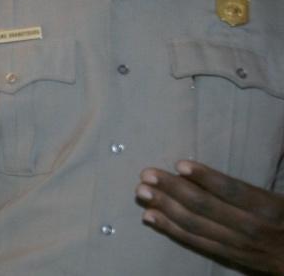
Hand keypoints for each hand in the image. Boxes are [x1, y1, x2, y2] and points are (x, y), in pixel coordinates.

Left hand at [137, 161, 283, 273]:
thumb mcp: (280, 200)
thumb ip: (251, 186)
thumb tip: (240, 155)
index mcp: (269, 208)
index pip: (234, 191)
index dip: (206, 178)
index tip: (180, 164)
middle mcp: (253, 228)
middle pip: (207, 207)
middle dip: (173, 189)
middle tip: (147, 174)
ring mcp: (239, 246)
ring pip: (196, 226)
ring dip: (165, 207)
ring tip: (142, 192)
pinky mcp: (229, 257)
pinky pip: (196, 242)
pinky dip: (171, 229)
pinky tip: (151, 216)